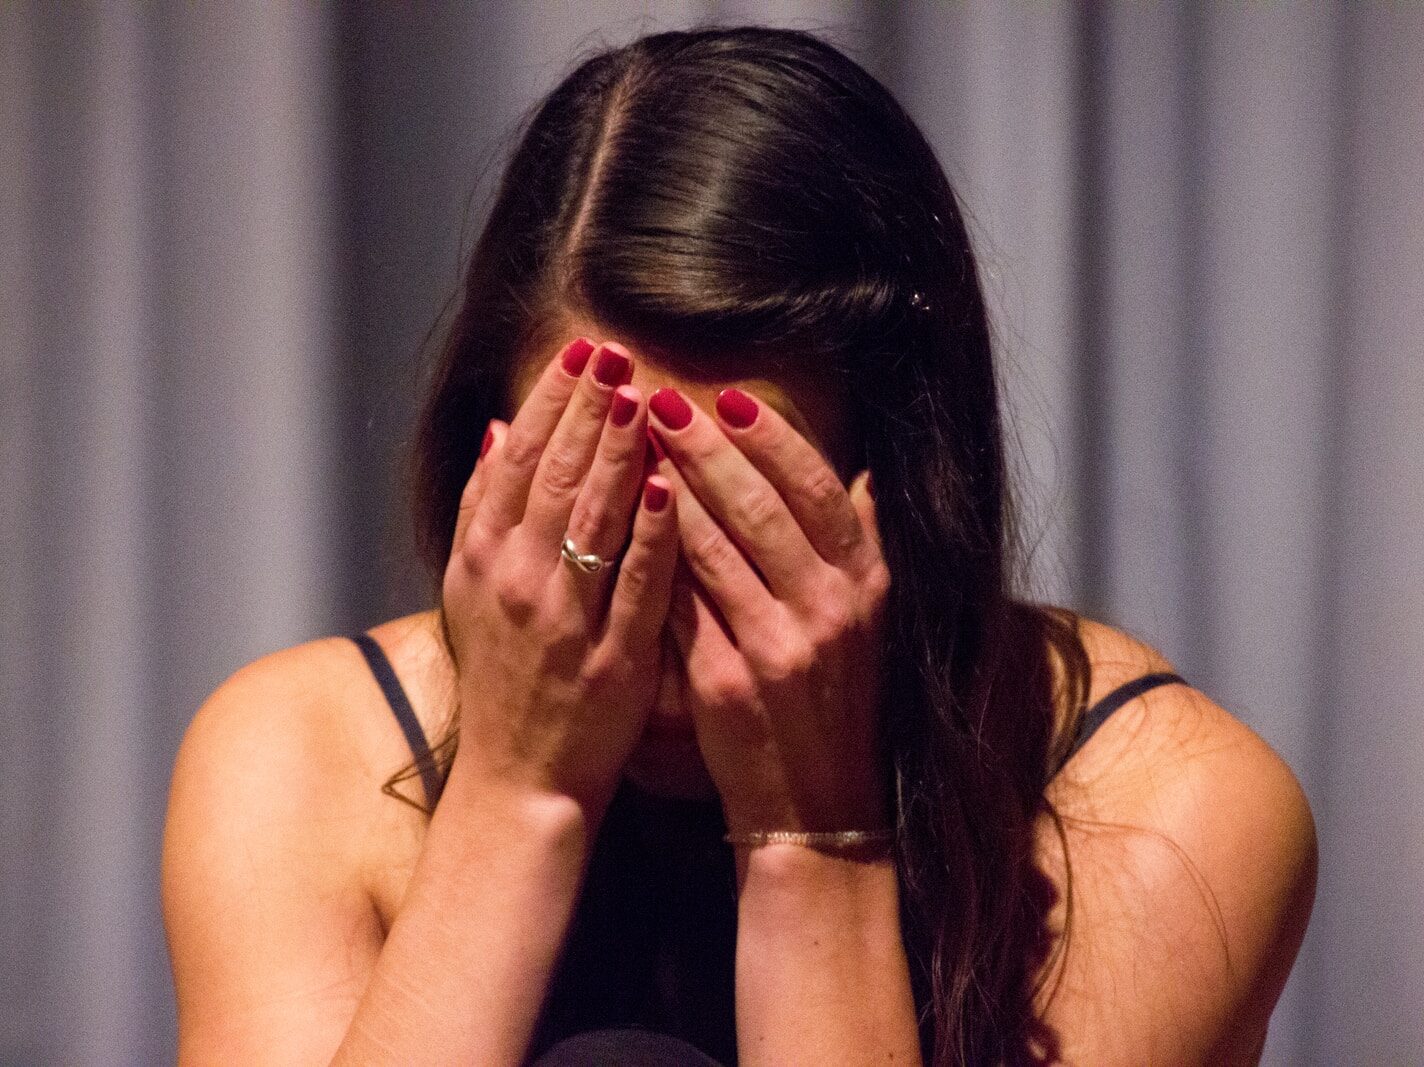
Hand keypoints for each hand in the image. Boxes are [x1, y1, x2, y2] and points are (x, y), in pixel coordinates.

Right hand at [441, 337, 677, 826]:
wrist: (517, 778)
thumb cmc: (501, 679)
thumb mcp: (469, 591)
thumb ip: (482, 509)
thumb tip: (492, 429)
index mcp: (481, 558)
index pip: (518, 460)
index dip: (550, 401)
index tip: (581, 352)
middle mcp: (516, 580)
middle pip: (554, 477)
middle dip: (587, 409)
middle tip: (617, 353)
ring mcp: (563, 619)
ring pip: (591, 520)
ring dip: (616, 454)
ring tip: (643, 396)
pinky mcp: (610, 658)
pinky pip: (632, 585)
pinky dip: (648, 535)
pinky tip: (667, 487)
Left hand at [648, 386, 891, 837]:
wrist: (816, 806)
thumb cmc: (834, 702)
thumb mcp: (869, 622)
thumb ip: (862, 546)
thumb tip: (865, 474)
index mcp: (865, 585)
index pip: (819, 489)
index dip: (773, 438)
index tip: (729, 398)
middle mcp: (830, 610)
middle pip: (761, 507)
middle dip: (706, 448)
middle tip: (660, 402)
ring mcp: (778, 647)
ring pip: (714, 548)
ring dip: (668, 489)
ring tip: (629, 445)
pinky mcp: (729, 682)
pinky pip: (681, 603)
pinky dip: (652, 557)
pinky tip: (620, 522)